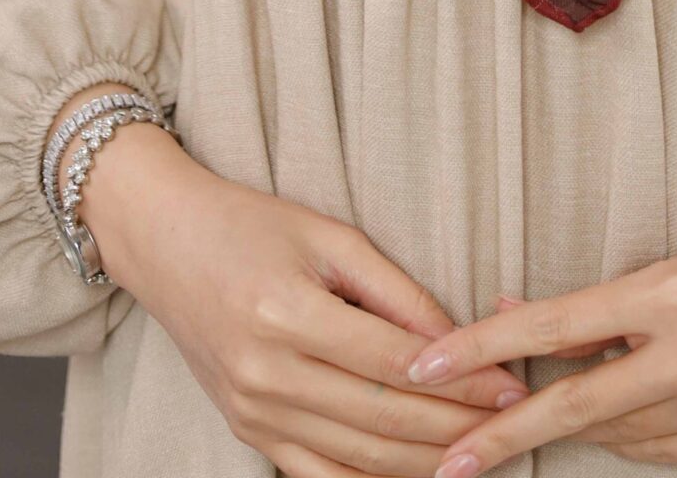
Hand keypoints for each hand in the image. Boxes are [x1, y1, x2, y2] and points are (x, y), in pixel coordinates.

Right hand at [80, 124, 530, 477]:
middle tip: (514, 425)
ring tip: (481, 453)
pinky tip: (416, 477)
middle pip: (382, 418)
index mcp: (287, 312)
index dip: (463, 380)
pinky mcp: (247, 432)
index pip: (395, 363)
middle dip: (457, 427)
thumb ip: (394, 291)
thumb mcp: (327, 235)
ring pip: (357, 458)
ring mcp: (253, 412)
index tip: (513, 383)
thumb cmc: (249, 224)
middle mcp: (265, 373)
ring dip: (426, 462)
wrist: (163, 241)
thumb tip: (456, 340)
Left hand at [395, 223, 676, 470]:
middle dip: (504, 435)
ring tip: (584, 395)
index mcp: (668, 293)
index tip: (429, 365)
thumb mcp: (672, 265)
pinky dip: (635, 435)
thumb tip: (512, 311)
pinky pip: (661, 453)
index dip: (487, 346)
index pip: (557, 324)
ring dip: (584, 422)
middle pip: (576, 405)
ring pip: (617, 434)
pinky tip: (640, 409)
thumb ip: (596, 304)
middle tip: (445, 462)